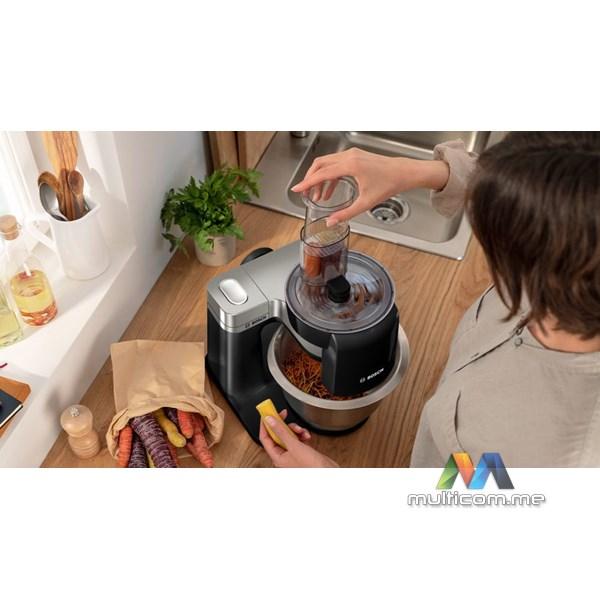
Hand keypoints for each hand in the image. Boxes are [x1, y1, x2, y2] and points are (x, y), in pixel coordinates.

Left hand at [259, 409, 338, 467]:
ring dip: (294, 430)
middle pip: (277, 435)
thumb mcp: (294, 445)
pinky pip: (298, 439)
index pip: (265, 438)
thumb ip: (280, 431)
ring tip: (300, 430)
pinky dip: (301, 434)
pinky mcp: (301, 451)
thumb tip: (269, 421)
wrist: (328, 471)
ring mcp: (293, 453)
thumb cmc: (311, 467)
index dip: (265, 425)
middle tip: (283, 415)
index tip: (267, 414)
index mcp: (277, 457)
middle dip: (283, 426)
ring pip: (288, 436)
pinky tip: (306, 435)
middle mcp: (283, 456)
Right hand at [291, 147, 449, 225]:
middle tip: (305, 193)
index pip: (321, 174)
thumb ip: (346, 214)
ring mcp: (352, 154)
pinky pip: (336, 164)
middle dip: (310, 179)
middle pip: (320, 165)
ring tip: (317, 196)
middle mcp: (349, 156)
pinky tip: (329, 190)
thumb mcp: (366, 203)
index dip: (306, 183)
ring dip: (319, 178)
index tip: (296, 189)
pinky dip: (329, 176)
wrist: (404, 172)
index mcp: (350, 165)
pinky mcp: (355, 156)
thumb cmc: (389, 184)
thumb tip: (331, 222)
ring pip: (327, 163)